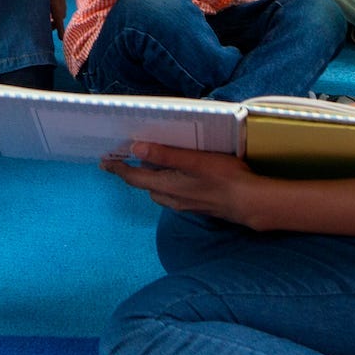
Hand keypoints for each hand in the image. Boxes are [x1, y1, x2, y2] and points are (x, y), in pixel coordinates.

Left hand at [101, 142, 267, 228]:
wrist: (250, 203)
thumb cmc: (223, 178)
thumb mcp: (193, 161)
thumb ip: (165, 155)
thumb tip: (135, 149)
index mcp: (167, 187)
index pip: (134, 179)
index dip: (119, 170)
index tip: (105, 162)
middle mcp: (172, 199)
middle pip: (146, 186)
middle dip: (135, 173)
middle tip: (127, 157)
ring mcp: (185, 204)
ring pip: (161, 191)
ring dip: (153, 178)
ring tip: (153, 162)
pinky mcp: (198, 205)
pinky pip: (175, 193)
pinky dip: (168, 182)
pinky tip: (179, 174)